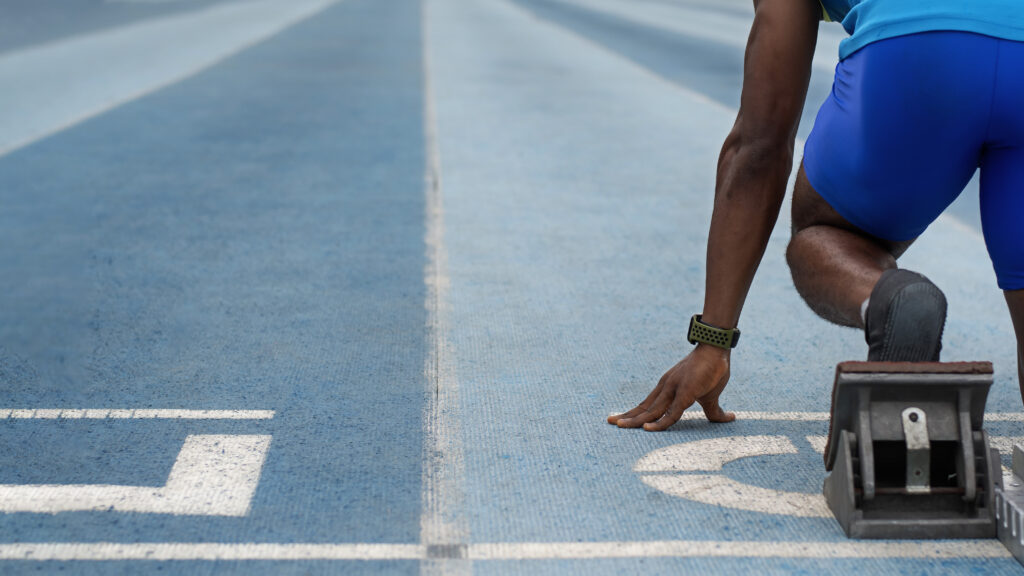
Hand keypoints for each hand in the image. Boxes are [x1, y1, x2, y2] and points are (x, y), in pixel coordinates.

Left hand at [608, 344, 734, 430]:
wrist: (717, 349)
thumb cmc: (713, 371)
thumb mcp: (710, 396)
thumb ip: (714, 410)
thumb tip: (729, 418)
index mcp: (668, 388)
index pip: (647, 404)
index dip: (635, 413)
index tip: (622, 419)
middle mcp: (666, 388)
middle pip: (643, 406)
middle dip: (626, 415)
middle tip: (609, 422)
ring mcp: (674, 390)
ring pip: (651, 410)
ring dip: (634, 420)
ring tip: (619, 426)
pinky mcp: (686, 393)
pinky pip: (671, 412)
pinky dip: (659, 422)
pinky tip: (647, 428)